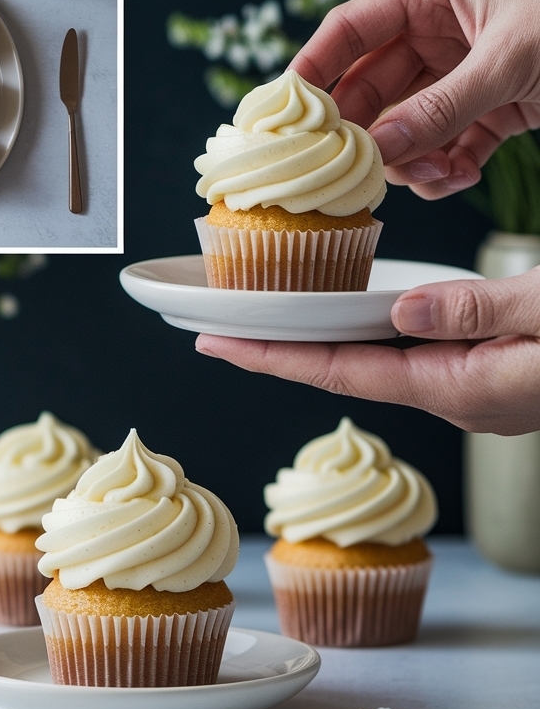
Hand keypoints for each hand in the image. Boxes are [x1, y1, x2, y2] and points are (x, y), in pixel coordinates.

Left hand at [195, 269, 539, 434]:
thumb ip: (478, 313)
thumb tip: (401, 312)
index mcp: (462, 387)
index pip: (346, 373)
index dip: (274, 358)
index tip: (216, 344)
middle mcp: (459, 395)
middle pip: (350, 370)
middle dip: (283, 350)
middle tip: (219, 327)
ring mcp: (475, 388)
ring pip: (381, 362)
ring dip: (324, 341)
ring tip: (270, 318)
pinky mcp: (492, 372)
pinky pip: (415, 355)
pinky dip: (374, 335)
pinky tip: (358, 316)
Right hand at [291, 0, 539, 199]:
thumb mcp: (509, 62)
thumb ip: (441, 107)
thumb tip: (378, 149)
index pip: (351, 27)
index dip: (312, 67)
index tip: (284, 111)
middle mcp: (442, 28)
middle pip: (375, 85)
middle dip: (366, 129)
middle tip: (345, 167)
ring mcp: (464, 70)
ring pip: (408, 122)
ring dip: (410, 155)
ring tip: (426, 174)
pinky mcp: (491, 107)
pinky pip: (447, 142)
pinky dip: (447, 167)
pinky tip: (457, 177)